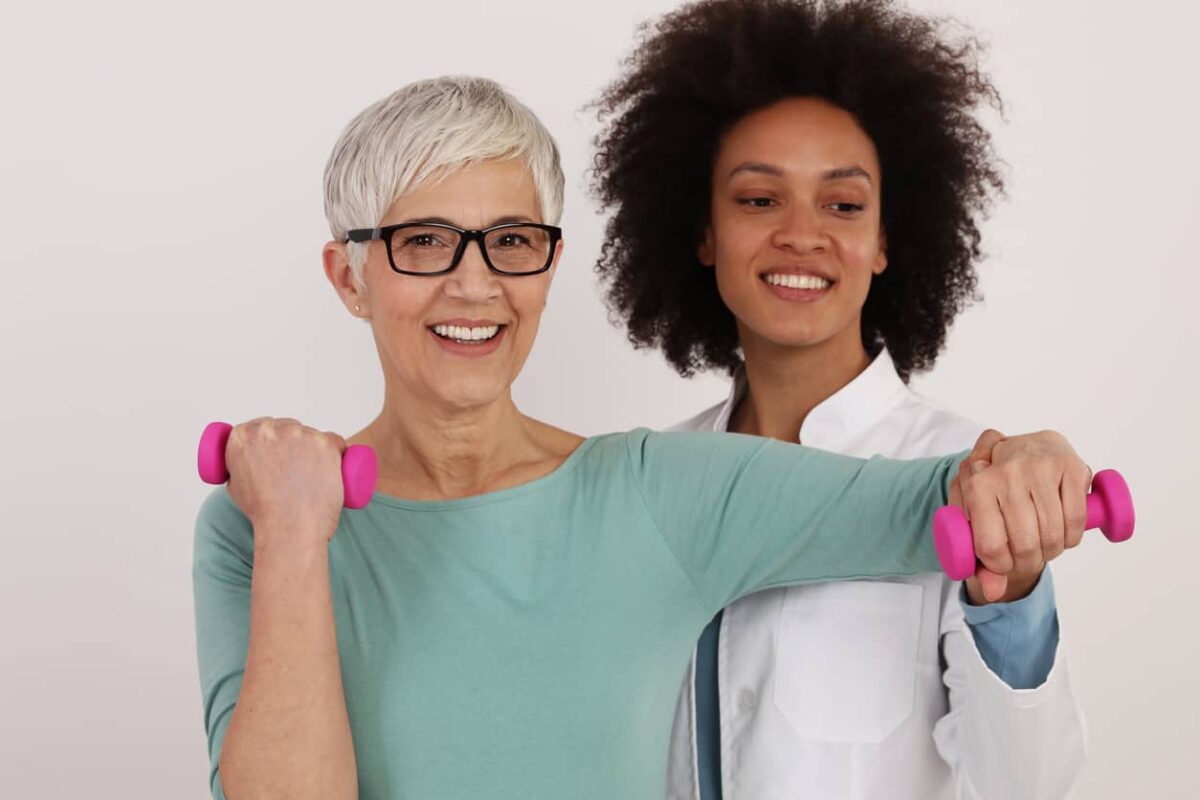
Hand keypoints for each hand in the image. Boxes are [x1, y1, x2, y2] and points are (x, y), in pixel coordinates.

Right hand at [225, 417, 347, 548]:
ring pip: (311, 434)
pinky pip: (335, 440)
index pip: (261, 426)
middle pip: (287, 426)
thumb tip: (251, 460)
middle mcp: (269, 430)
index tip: (279, 450)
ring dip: (313, 448)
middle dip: (293, 443)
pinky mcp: (325, 443)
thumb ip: (240, 465)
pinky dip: (336, 451)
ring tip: (312, 477)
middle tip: (297, 468)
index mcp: (242, 436)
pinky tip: (333, 465)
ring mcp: (300, 434)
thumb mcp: (236, 485)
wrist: (289, 529)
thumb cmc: (264, 513)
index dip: (272, 438)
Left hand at [951, 429, 1089, 603]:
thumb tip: (993, 592)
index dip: (999, 566)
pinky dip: (1072, 536)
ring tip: (1043, 542)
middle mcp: (1006, 472)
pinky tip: (1062, 531)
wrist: (1021, 446)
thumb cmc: (993, 487)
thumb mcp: (971, 517)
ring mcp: (1040, 467)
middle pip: (1024, 545)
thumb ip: (975, 556)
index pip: (990, 546)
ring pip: (1053, 535)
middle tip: (1027, 556)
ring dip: (1051, 549)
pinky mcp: (1071, 467)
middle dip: (1028, 561)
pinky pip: (1076, 520)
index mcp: (975, 484)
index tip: (1003, 563)